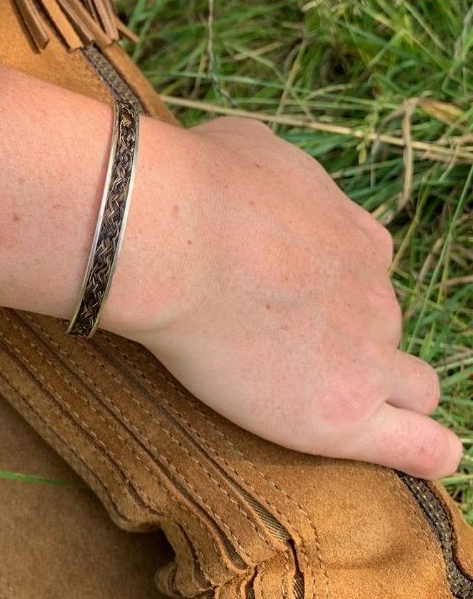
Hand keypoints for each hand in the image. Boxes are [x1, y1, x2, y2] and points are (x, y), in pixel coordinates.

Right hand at [125, 116, 460, 478]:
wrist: (176, 238)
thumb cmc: (198, 187)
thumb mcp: (245, 145)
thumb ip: (272, 169)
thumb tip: (257, 174)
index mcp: (356, 238)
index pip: (368, 272)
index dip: (335, 287)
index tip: (291, 295)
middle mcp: (373, 294)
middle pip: (383, 328)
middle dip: (349, 338)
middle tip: (283, 344)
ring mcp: (367, 355)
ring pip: (408, 385)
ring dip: (380, 391)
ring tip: (329, 397)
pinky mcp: (345, 414)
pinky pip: (416, 445)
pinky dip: (422, 450)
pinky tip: (423, 454)